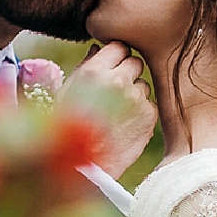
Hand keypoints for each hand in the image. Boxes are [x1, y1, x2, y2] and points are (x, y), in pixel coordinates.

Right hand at [62, 39, 156, 175]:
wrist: (83, 168)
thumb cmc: (68, 129)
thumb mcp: (67, 94)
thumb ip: (85, 67)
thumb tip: (98, 49)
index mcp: (95, 72)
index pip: (118, 47)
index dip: (114, 58)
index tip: (109, 69)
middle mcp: (118, 82)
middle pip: (135, 63)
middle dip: (126, 73)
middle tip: (113, 92)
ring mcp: (137, 99)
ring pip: (143, 85)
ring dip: (133, 94)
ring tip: (115, 113)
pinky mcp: (149, 117)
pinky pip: (149, 104)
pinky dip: (140, 112)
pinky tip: (123, 126)